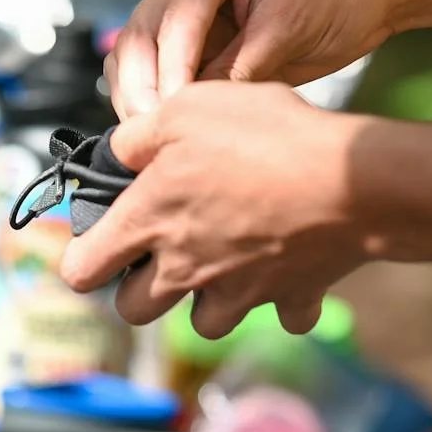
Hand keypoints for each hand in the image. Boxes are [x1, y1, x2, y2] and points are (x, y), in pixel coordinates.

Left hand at [58, 81, 368, 335]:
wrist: (351, 180)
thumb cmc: (268, 139)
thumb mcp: (187, 107)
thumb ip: (138, 135)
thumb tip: (116, 152)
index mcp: (149, 224)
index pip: (81, 271)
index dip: (82, 259)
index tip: (96, 243)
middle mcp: (185, 270)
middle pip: (134, 310)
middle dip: (139, 288)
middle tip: (159, 253)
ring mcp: (236, 291)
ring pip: (203, 324)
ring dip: (206, 300)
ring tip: (223, 260)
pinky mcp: (287, 297)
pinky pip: (282, 316)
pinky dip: (282, 300)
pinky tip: (289, 269)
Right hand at [105, 0, 397, 118]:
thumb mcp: (291, 28)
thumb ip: (238, 69)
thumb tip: (193, 113)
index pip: (177, 15)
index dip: (173, 69)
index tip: (176, 112)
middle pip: (140, 35)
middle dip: (143, 88)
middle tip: (155, 133)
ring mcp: (183, 3)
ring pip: (134, 55)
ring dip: (139, 98)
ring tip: (155, 138)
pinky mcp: (190, 36)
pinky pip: (154, 69)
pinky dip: (153, 99)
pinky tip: (165, 128)